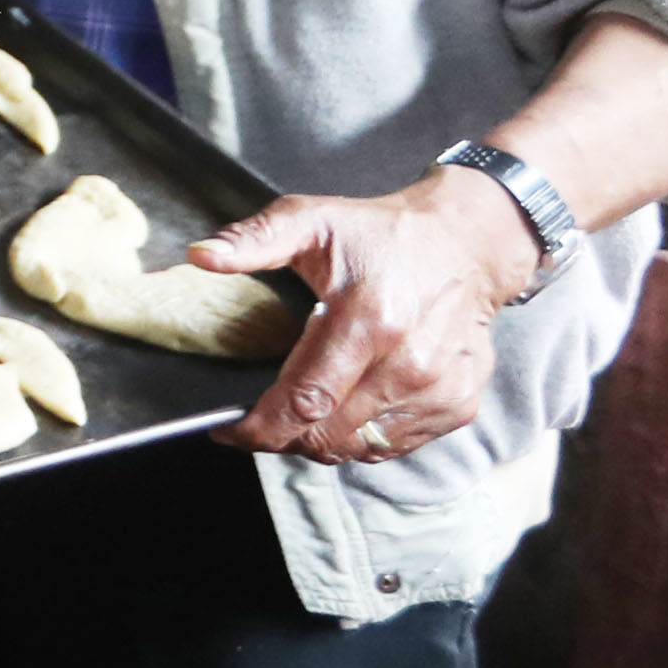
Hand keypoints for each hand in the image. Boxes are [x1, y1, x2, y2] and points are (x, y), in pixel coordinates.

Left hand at [193, 172, 542, 464]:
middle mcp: (408, 365)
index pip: (303, 401)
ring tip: (299, 414)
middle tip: (258, 421)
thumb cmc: (383, 234)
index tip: (226, 429)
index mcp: (368, 322)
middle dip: (280, 437)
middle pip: (326, 436)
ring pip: (357, 448)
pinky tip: (345, 409)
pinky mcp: (457, 405)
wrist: (467, 245)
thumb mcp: (313, 220)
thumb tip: (200, 255)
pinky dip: (359, 438)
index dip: (257, 427)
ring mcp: (437, 391)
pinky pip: (392, 446)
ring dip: (318, 442)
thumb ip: (254, 239)